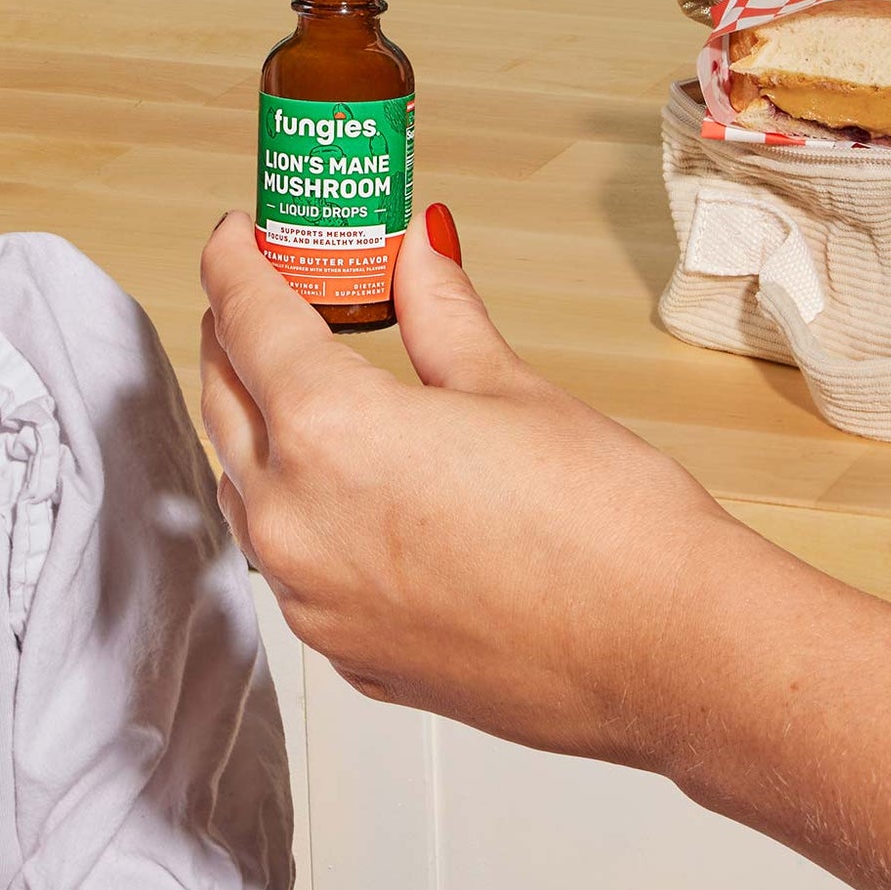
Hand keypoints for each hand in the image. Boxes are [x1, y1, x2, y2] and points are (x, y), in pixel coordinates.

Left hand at [198, 207, 741, 763]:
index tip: (239, 233)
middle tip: (268, 293)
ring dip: (255, 425)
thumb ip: (439, 313)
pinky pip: (287, 562)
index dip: (234, 259)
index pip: (246, 317)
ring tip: (299, 381)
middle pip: (225, 400)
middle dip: (234, 335)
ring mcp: (312, 599)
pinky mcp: (345, 651)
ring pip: (244, 488)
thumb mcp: (509, 388)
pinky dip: (295, 508)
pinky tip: (345, 484)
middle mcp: (294, 522)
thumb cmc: (606, 530)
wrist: (665, 656)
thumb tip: (417, 253)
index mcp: (327, 432)